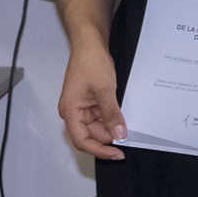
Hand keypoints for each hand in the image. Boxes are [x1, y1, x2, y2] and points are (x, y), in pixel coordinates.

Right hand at [58, 46, 126, 160]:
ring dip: (110, 128)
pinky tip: (121, 118)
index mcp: (70, 111)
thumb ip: (111, 114)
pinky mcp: (89, 103)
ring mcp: (81, 108)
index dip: (99, 150)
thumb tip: (119, 134)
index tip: (117, 153)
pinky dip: (110, 119)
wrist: (89, 43)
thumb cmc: (90, 61)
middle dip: (107, 139)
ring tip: (126, 126)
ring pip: (96, 128)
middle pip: (89, 136)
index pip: (82, 140)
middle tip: (127, 140)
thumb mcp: (105, 89)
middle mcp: (73, 112)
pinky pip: (100, 117)